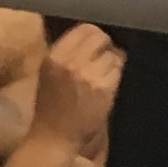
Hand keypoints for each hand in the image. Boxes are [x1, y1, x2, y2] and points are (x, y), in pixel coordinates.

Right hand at [30, 21, 123, 156]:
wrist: (53, 137)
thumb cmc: (50, 106)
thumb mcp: (50, 72)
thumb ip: (68, 52)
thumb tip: (94, 35)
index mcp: (54, 56)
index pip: (84, 29)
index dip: (94, 35)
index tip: (95, 44)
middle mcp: (70, 62)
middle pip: (100, 37)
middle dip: (105, 45)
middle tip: (104, 56)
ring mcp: (88, 75)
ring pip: (112, 54)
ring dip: (111, 63)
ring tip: (104, 75)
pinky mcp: (103, 88)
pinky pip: (118, 70)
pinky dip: (115, 75)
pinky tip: (107, 85)